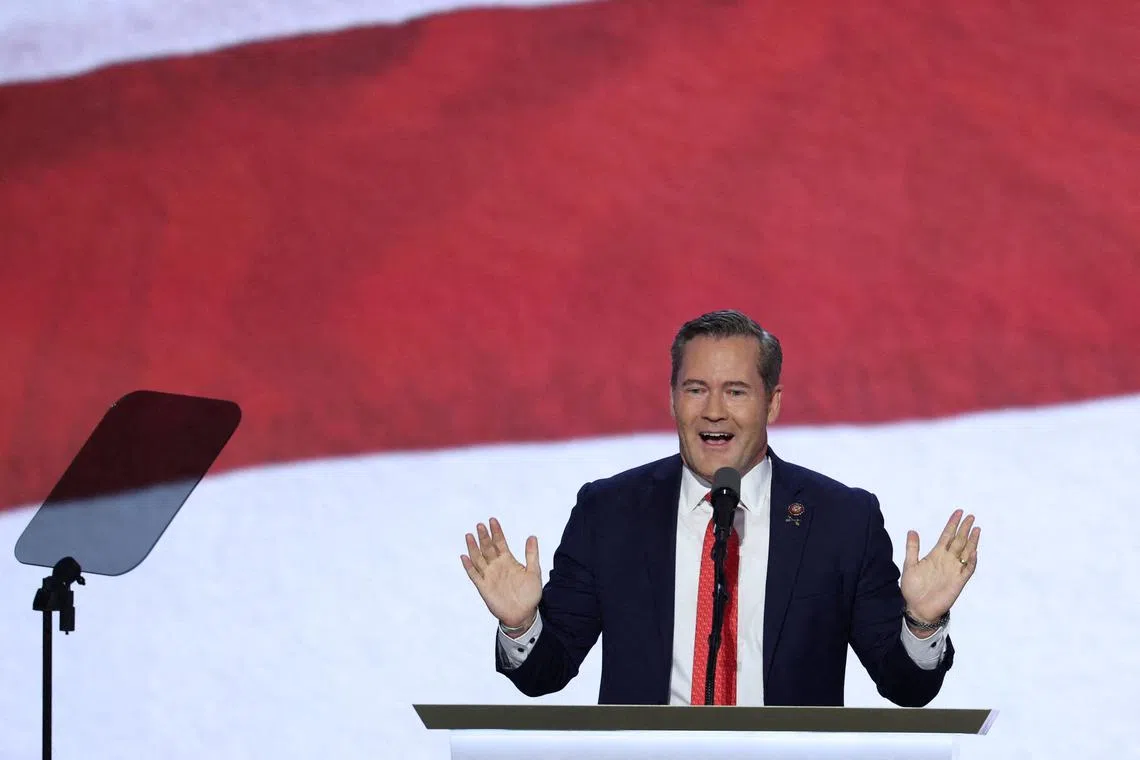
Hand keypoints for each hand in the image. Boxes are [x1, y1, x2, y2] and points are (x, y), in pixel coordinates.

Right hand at [461, 517, 541, 630]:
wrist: (524, 614)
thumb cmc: (530, 594)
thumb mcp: (534, 572)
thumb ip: (531, 554)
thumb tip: (532, 536)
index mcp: (508, 560)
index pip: (500, 542)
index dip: (496, 531)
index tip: (492, 520)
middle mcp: (497, 566)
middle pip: (487, 548)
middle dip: (484, 536)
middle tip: (480, 525)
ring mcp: (489, 575)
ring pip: (478, 558)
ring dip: (473, 547)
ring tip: (469, 535)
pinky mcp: (483, 587)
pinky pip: (474, 575)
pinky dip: (468, 566)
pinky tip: (464, 557)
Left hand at [901, 509, 979, 624]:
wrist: (917, 608)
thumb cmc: (913, 588)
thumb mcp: (910, 565)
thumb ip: (912, 548)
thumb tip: (912, 530)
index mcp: (936, 554)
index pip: (947, 535)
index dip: (952, 524)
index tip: (958, 512)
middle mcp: (947, 560)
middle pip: (959, 541)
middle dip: (964, 528)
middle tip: (970, 516)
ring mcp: (954, 570)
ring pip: (966, 552)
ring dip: (971, 541)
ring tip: (976, 529)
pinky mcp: (958, 581)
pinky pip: (968, 569)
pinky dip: (972, 561)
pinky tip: (974, 552)